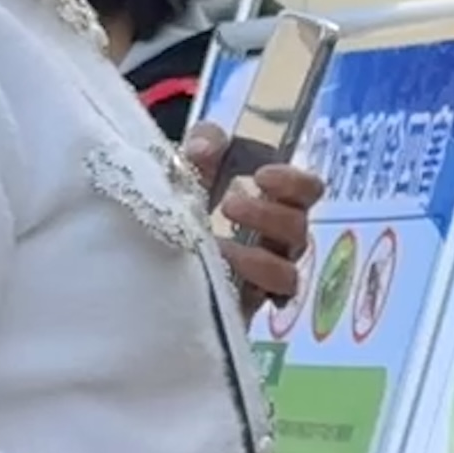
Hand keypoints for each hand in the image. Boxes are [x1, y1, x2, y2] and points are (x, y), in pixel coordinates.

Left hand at [190, 126, 324, 312]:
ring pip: (288, 275)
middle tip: (228, 205)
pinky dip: (246, 288)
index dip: (294, 183)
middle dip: (267, 215)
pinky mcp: (244, 307)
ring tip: (221, 247)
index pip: (308, 191)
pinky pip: (262, 305)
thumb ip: (202, 144)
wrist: (145, 257)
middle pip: (299, 230)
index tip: (261, 177)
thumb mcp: (188, 165)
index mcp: (272, 204)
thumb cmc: (179, 206)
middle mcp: (276, 242)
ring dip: (258, 259)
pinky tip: (218, 275)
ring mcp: (263, 278)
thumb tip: (206, 149)